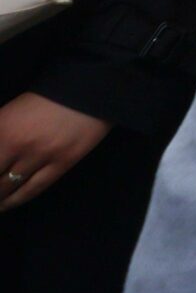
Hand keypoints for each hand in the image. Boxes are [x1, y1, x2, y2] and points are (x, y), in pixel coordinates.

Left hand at [0, 92, 108, 210]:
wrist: (90, 88)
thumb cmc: (45, 97)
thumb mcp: (9, 113)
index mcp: (0, 128)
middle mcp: (16, 143)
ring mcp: (40, 155)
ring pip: (7, 187)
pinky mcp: (62, 163)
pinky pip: (33, 188)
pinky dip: (16, 200)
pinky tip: (6, 204)